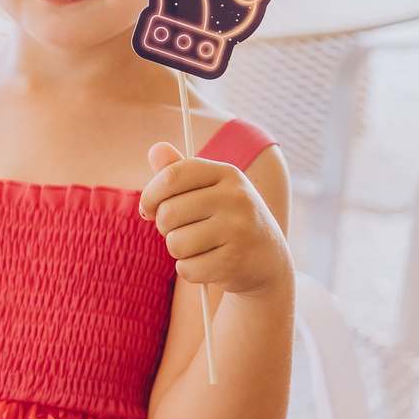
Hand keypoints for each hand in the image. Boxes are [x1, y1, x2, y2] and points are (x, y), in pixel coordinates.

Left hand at [140, 140, 291, 296]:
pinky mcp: (234, 262)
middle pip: (168, 212)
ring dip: (179, 251)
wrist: (269, 261)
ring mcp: (238, 230)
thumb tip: (155, 148)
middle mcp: (236, 198)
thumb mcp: (211, 191)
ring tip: (200, 247)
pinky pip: (186, 268)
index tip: (149, 208)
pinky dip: (190, 270)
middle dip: (165, 227)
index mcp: (227, 174)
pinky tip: (211, 264)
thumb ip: (180, 172)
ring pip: (175, 243)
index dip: (151, 194)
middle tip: (182, 231)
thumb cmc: (229, 220)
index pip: (173, 175)